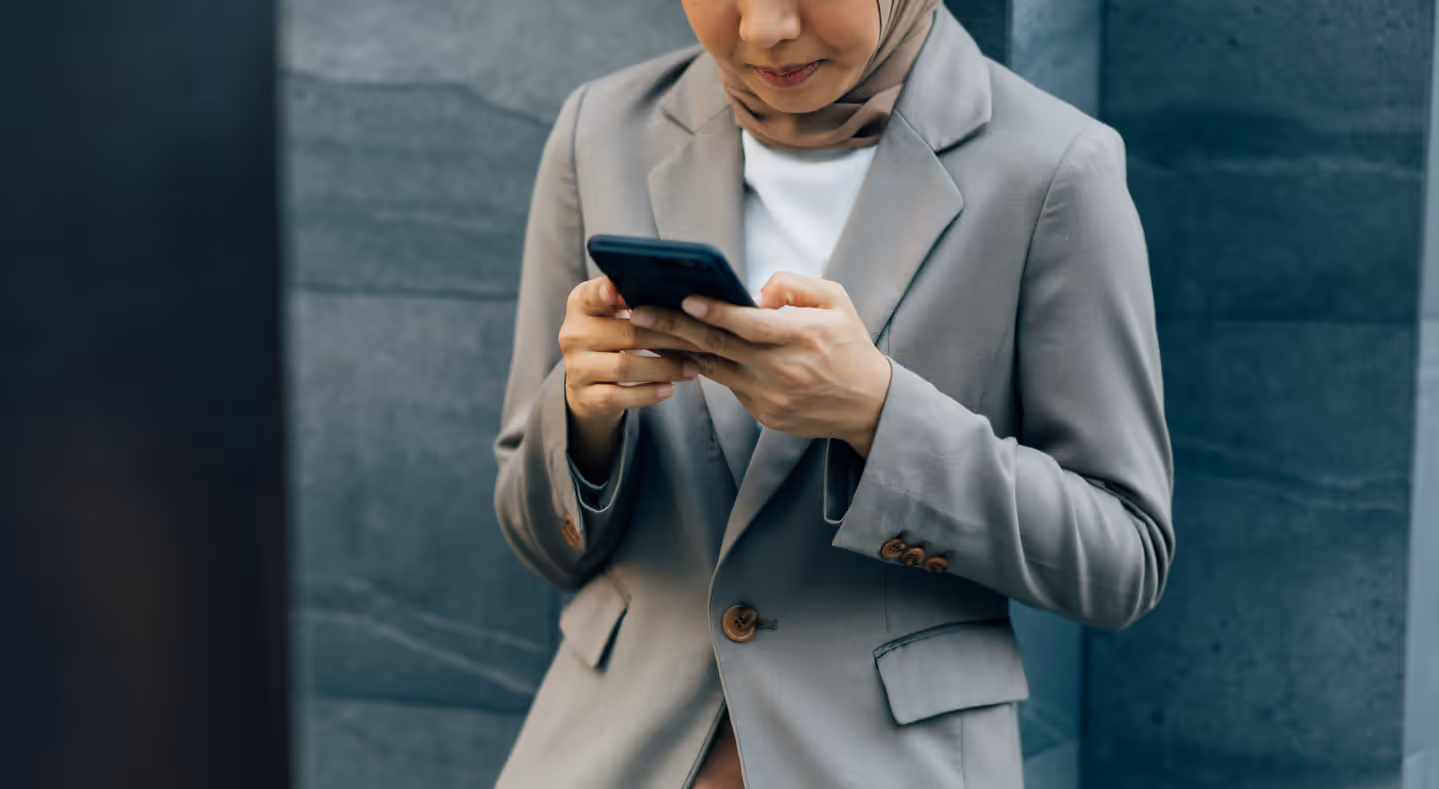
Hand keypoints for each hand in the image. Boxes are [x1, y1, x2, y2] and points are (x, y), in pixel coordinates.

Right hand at [560, 276, 701, 478]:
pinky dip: (647, 393)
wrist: (588, 384)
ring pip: (625, 366)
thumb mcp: (613, 313)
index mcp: (581, 305)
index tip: (622, 290)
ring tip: (692, 368)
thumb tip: (681, 294)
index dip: (606, 292)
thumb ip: (633, 299)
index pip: (592, 294)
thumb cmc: (611, 338)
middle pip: (626, 333)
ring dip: (665, 367)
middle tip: (700, 339)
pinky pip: (619, 396)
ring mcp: (577, 367)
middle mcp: (573, 334)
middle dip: (668, 337)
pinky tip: (669, 388)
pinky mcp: (585, 396)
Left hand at [628, 272, 892, 456]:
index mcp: (804, 336)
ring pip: (715, 369)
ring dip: (680, 349)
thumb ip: (794, 285)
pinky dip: (706, 367)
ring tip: (648, 331)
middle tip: (639, 314)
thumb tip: (753, 294)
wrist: (869, 405)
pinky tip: (683, 352)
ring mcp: (772, 397)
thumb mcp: (836, 301)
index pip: (751, 325)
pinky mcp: (765, 415)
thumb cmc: (850, 345)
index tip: (685, 299)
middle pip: (720, 347)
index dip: (716, 312)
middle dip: (675, 328)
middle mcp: (785, 370)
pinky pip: (729, 386)